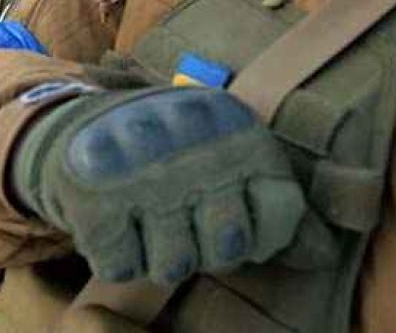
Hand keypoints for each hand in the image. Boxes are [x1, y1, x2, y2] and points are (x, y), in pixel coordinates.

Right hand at [11, 87, 323, 285]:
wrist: (73, 128)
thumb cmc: (168, 156)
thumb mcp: (226, 159)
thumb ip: (272, 203)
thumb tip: (321, 256)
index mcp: (233, 126)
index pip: (283, 209)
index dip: (261, 231)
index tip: (233, 216)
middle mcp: (191, 143)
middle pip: (229, 246)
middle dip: (204, 246)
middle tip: (181, 218)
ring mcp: (140, 172)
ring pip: (174, 266)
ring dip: (157, 254)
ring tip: (145, 219)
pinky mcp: (94, 199)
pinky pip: (123, 268)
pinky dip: (116, 257)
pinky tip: (114, 224)